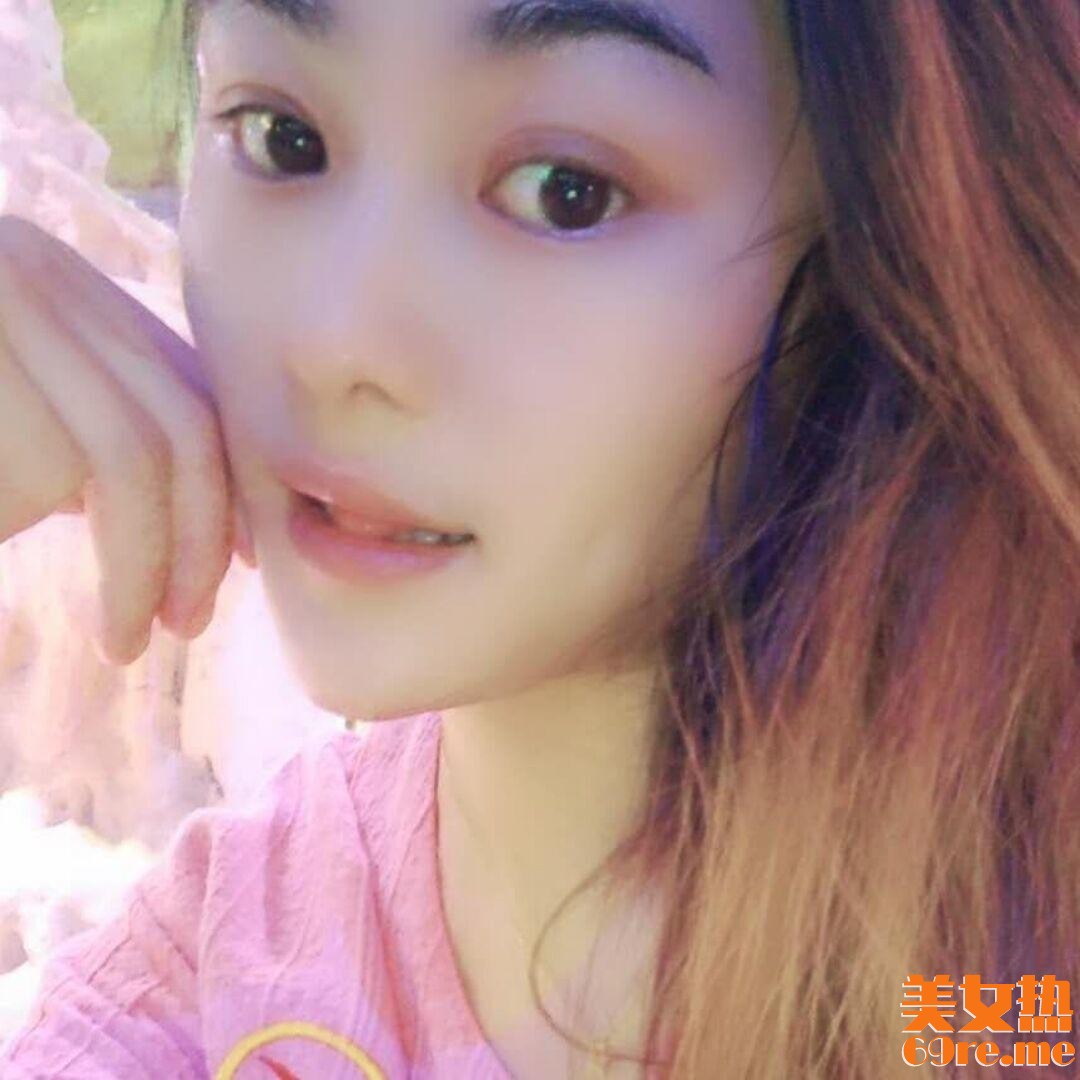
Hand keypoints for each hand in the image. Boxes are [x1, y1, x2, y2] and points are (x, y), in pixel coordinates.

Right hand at [0, 213, 251, 664]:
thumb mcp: (12, 417)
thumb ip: (82, 427)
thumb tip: (198, 520)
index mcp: (52, 282)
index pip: (182, 384)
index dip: (223, 480)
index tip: (235, 560)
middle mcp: (34, 274)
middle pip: (179, 415)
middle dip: (203, 531)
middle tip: (189, 618)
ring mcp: (4, 306)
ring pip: (139, 451)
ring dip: (154, 561)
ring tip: (135, 636)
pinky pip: (70, 469)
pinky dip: (103, 553)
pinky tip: (88, 605)